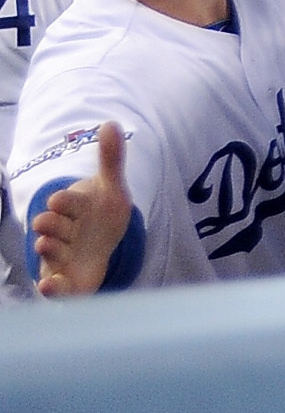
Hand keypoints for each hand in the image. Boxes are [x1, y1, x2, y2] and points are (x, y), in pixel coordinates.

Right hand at [30, 122, 134, 297]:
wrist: (98, 248)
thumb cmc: (101, 217)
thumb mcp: (112, 190)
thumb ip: (111, 160)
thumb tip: (110, 123)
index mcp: (74, 209)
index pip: (68, 202)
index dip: (65, 202)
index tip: (60, 199)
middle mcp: (62, 232)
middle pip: (53, 227)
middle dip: (50, 224)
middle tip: (45, 223)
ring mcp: (60, 256)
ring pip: (50, 252)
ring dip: (48, 249)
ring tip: (44, 244)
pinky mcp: (63, 281)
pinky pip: (56, 287)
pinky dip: (51, 288)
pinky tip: (47, 287)